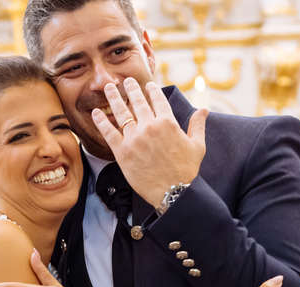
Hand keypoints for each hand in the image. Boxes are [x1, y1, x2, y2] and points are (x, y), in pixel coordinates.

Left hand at [90, 78, 207, 207]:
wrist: (172, 192)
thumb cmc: (186, 170)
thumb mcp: (197, 145)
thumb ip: (197, 125)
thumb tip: (204, 109)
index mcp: (168, 122)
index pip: (158, 100)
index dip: (152, 90)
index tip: (147, 85)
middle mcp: (149, 127)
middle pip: (138, 102)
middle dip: (131, 89)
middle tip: (126, 80)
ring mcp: (134, 138)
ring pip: (121, 113)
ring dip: (114, 98)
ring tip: (109, 88)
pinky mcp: (122, 152)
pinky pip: (109, 133)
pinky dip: (101, 122)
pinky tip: (95, 113)